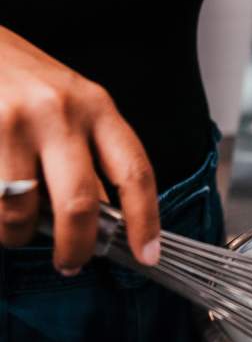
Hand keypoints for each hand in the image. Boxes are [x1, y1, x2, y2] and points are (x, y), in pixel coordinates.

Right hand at [0, 26, 160, 273]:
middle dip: (76, 246)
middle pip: (79, 203)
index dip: (145, 220)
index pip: (135, 171)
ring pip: (22, 210)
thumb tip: (107, 220)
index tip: (147, 255)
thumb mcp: (71, 104)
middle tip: (70, 263)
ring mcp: (14, 122)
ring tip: (15, 230)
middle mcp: (60, 112)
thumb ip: (91, 154)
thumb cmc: (23, 78)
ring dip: (18, 234)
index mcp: (97, 106)